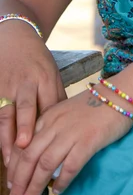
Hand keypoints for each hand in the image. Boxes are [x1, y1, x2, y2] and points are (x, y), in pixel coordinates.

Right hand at [0, 23, 65, 167]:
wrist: (15, 35)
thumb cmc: (37, 58)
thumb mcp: (53, 71)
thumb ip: (56, 95)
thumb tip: (65, 124)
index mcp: (46, 78)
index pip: (50, 105)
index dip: (51, 126)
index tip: (53, 147)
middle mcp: (27, 82)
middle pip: (27, 107)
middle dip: (26, 128)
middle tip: (25, 148)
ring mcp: (8, 85)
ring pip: (6, 113)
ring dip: (7, 136)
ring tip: (8, 159)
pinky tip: (0, 145)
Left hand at [7, 86, 132, 194]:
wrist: (122, 94)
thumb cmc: (98, 104)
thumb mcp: (69, 112)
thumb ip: (55, 129)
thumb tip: (44, 156)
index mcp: (49, 116)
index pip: (24, 144)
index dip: (15, 166)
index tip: (12, 183)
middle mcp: (56, 123)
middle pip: (29, 156)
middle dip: (20, 180)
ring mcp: (71, 132)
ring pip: (45, 164)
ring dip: (35, 186)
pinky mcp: (88, 141)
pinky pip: (69, 166)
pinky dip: (61, 182)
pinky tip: (58, 191)